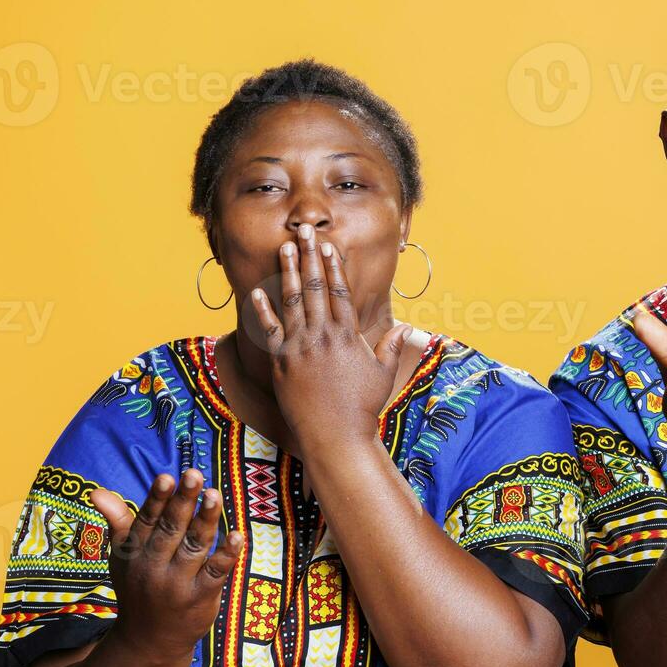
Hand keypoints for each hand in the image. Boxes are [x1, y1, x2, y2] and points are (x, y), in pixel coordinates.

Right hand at [90, 469, 244, 657]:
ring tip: (214, 494)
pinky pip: (215, 573)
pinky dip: (226, 554)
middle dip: (182, 501)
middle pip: (171, 529)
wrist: (149, 642)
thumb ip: (118, 521)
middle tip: (194, 474)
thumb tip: (96, 491)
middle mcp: (154, 566)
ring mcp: (177, 583)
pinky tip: (238, 535)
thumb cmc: (138, 587)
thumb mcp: (122, 556)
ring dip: (205, 520)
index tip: (167, 477)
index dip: (157, 499)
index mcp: (135, 552)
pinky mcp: (200, 597)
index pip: (147, 520)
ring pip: (194, 546)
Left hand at [250, 224, 410, 448]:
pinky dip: (262, 310)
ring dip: (287, 272)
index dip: (334, 266)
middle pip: (315, 287)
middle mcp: (322, 336)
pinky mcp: (281, 362)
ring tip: (285, 247)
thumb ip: (391, 347)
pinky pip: (269, 330)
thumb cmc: (363, 407)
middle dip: (309, 256)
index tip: (329, 245)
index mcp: (347, 336)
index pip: (340, 291)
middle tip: (305, 231)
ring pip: (292, 301)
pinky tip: (257, 291)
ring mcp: (300, 347)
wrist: (335, 435)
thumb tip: (410, 328)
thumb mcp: (383, 374)